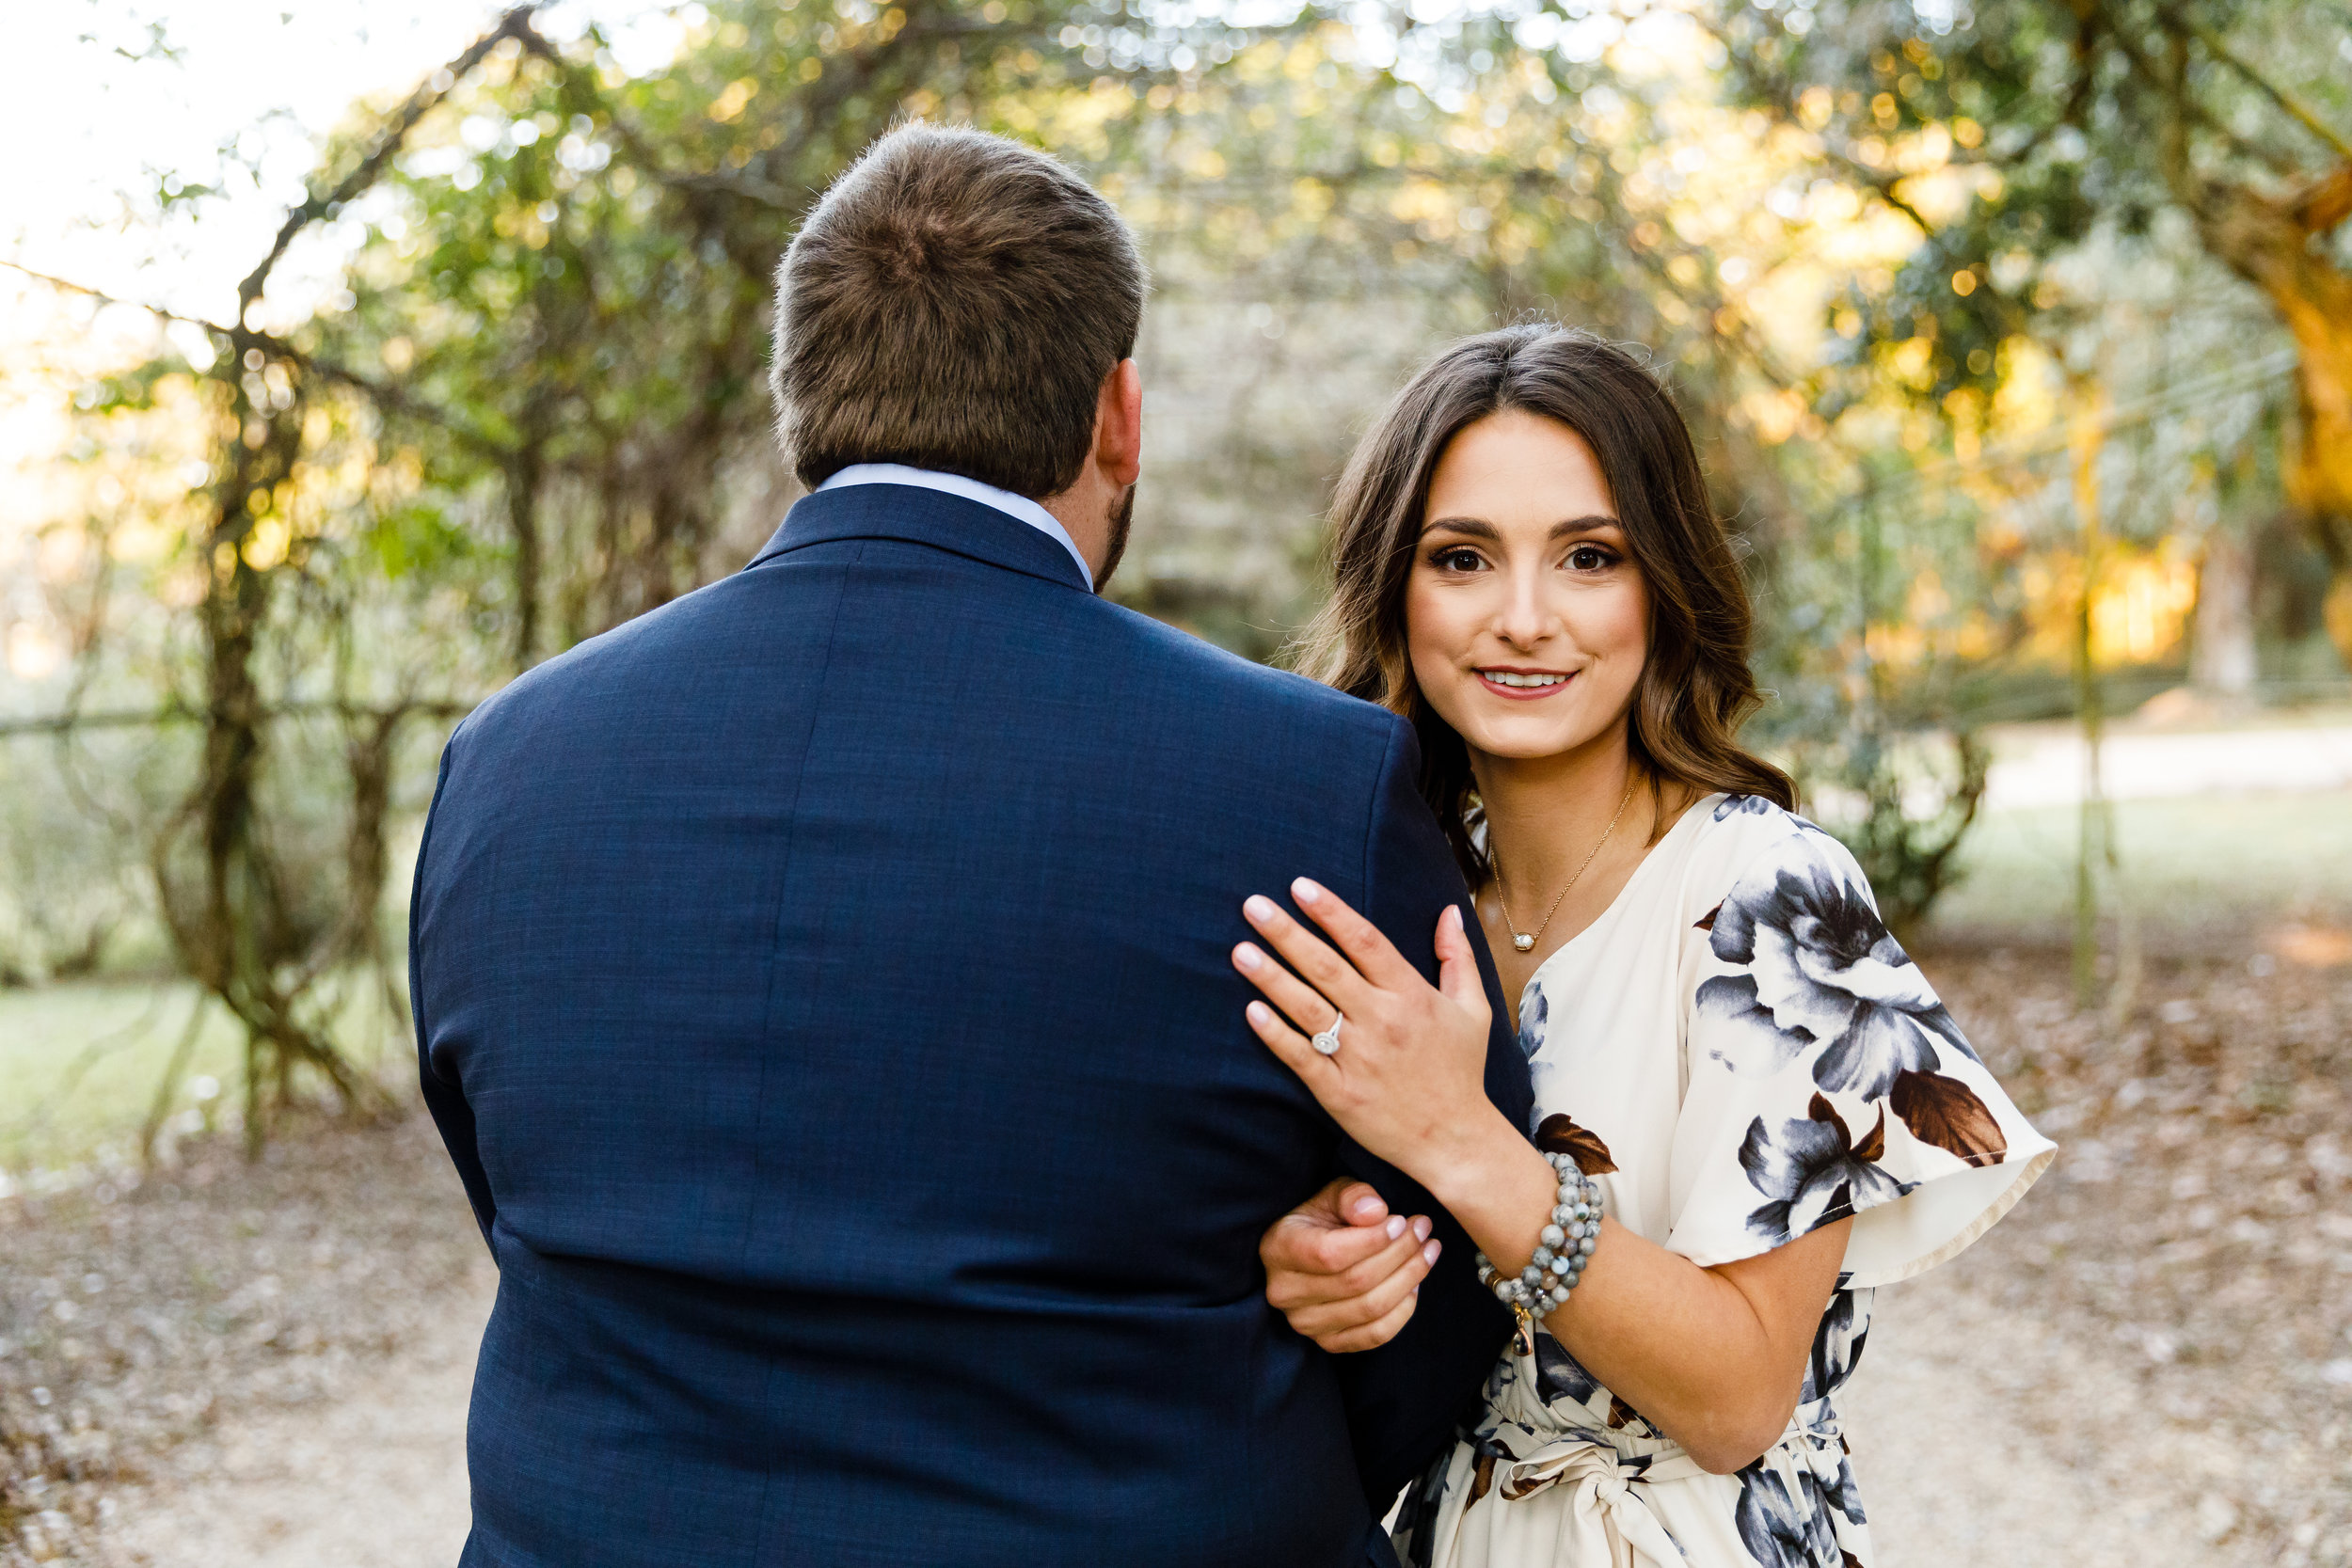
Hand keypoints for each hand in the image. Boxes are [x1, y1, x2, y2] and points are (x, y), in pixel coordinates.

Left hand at [1234, 879, 1502, 1194]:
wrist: (1454, 1140)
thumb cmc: (1460, 1072)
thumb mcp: (1473, 1011)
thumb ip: (1458, 959)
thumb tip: (1448, 912)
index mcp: (1411, 995)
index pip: (1365, 942)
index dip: (1331, 912)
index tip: (1299, 887)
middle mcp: (1382, 1021)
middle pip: (1327, 968)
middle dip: (1287, 934)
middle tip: (1253, 905)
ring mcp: (1358, 1057)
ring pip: (1307, 1009)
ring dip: (1272, 978)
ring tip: (1240, 952)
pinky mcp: (1339, 1092)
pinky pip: (1301, 1058)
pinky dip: (1276, 1034)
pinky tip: (1252, 1011)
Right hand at [1260, 1178, 1441, 1352]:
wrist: (1310, 1252)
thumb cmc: (1322, 1218)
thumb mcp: (1331, 1195)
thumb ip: (1352, 1197)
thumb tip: (1376, 1212)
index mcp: (1278, 1249)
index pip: (1329, 1254)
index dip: (1372, 1240)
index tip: (1402, 1221)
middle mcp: (1285, 1292)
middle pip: (1356, 1282)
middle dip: (1400, 1253)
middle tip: (1424, 1229)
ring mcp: (1306, 1323)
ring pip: (1370, 1309)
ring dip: (1410, 1278)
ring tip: (1429, 1250)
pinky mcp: (1329, 1342)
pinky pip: (1375, 1335)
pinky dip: (1403, 1311)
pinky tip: (1415, 1284)